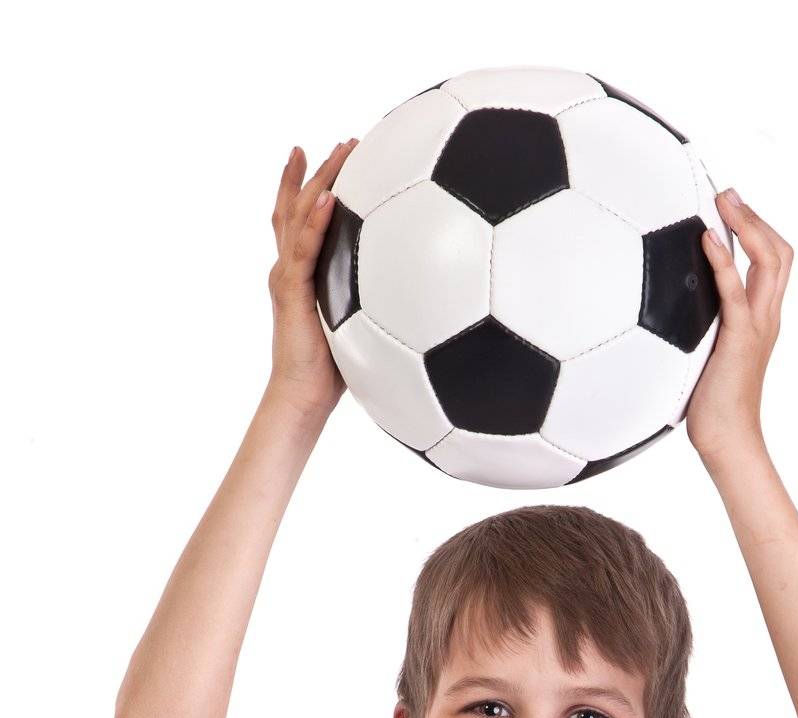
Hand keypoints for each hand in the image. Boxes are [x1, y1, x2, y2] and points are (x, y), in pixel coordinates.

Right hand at [267, 139, 358, 419]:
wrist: (304, 396)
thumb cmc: (332, 371)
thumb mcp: (356, 328)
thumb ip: (372, 305)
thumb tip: (412, 297)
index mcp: (302, 274)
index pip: (301, 220)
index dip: (311, 186)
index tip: (331, 155)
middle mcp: (289, 268)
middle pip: (298, 206)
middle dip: (321, 171)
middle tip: (347, 142)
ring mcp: (287, 276)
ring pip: (298, 216)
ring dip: (321, 181)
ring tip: (342, 152)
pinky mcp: (291, 291)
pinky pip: (303, 249)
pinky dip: (315, 222)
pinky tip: (330, 198)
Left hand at [685, 188, 793, 466]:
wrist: (726, 440)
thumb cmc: (711, 407)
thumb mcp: (704, 358)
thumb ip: (698, 331)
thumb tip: (666, 314)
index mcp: (761, 320)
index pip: (775, 264)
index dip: (759, 231)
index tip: (731, 209)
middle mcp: (766, 317)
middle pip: (781, 253)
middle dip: (757, 217)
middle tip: (727, 193)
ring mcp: (757, 326)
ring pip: (771, 261)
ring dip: (748, 224)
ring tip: (724, 200)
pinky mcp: (740, 339)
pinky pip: (736, 291)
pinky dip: (724, 260)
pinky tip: (706, 239)